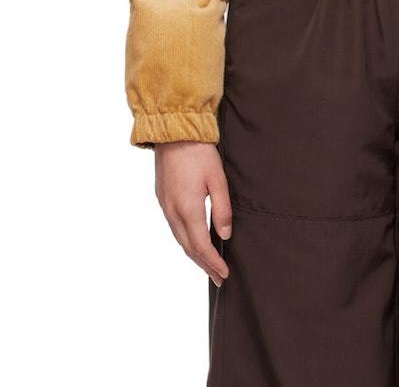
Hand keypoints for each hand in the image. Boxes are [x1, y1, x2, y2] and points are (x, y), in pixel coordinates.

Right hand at [154, 142, 232, 287]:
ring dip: (194, 254)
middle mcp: (172, 212)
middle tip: (218, 277)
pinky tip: (193, 241)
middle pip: (188, 248)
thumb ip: (222, 209)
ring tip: (208, 264)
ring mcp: (165, 206)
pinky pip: (173, 227)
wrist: (173, 132)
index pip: (201, 246)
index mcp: (187, 209)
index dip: (213, 262)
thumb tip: (225, 234)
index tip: (224, 274)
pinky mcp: (162, 198)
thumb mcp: (217, 179)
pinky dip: (185, 240)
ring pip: (179, 239)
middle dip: (204, 264)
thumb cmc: (199, 152)